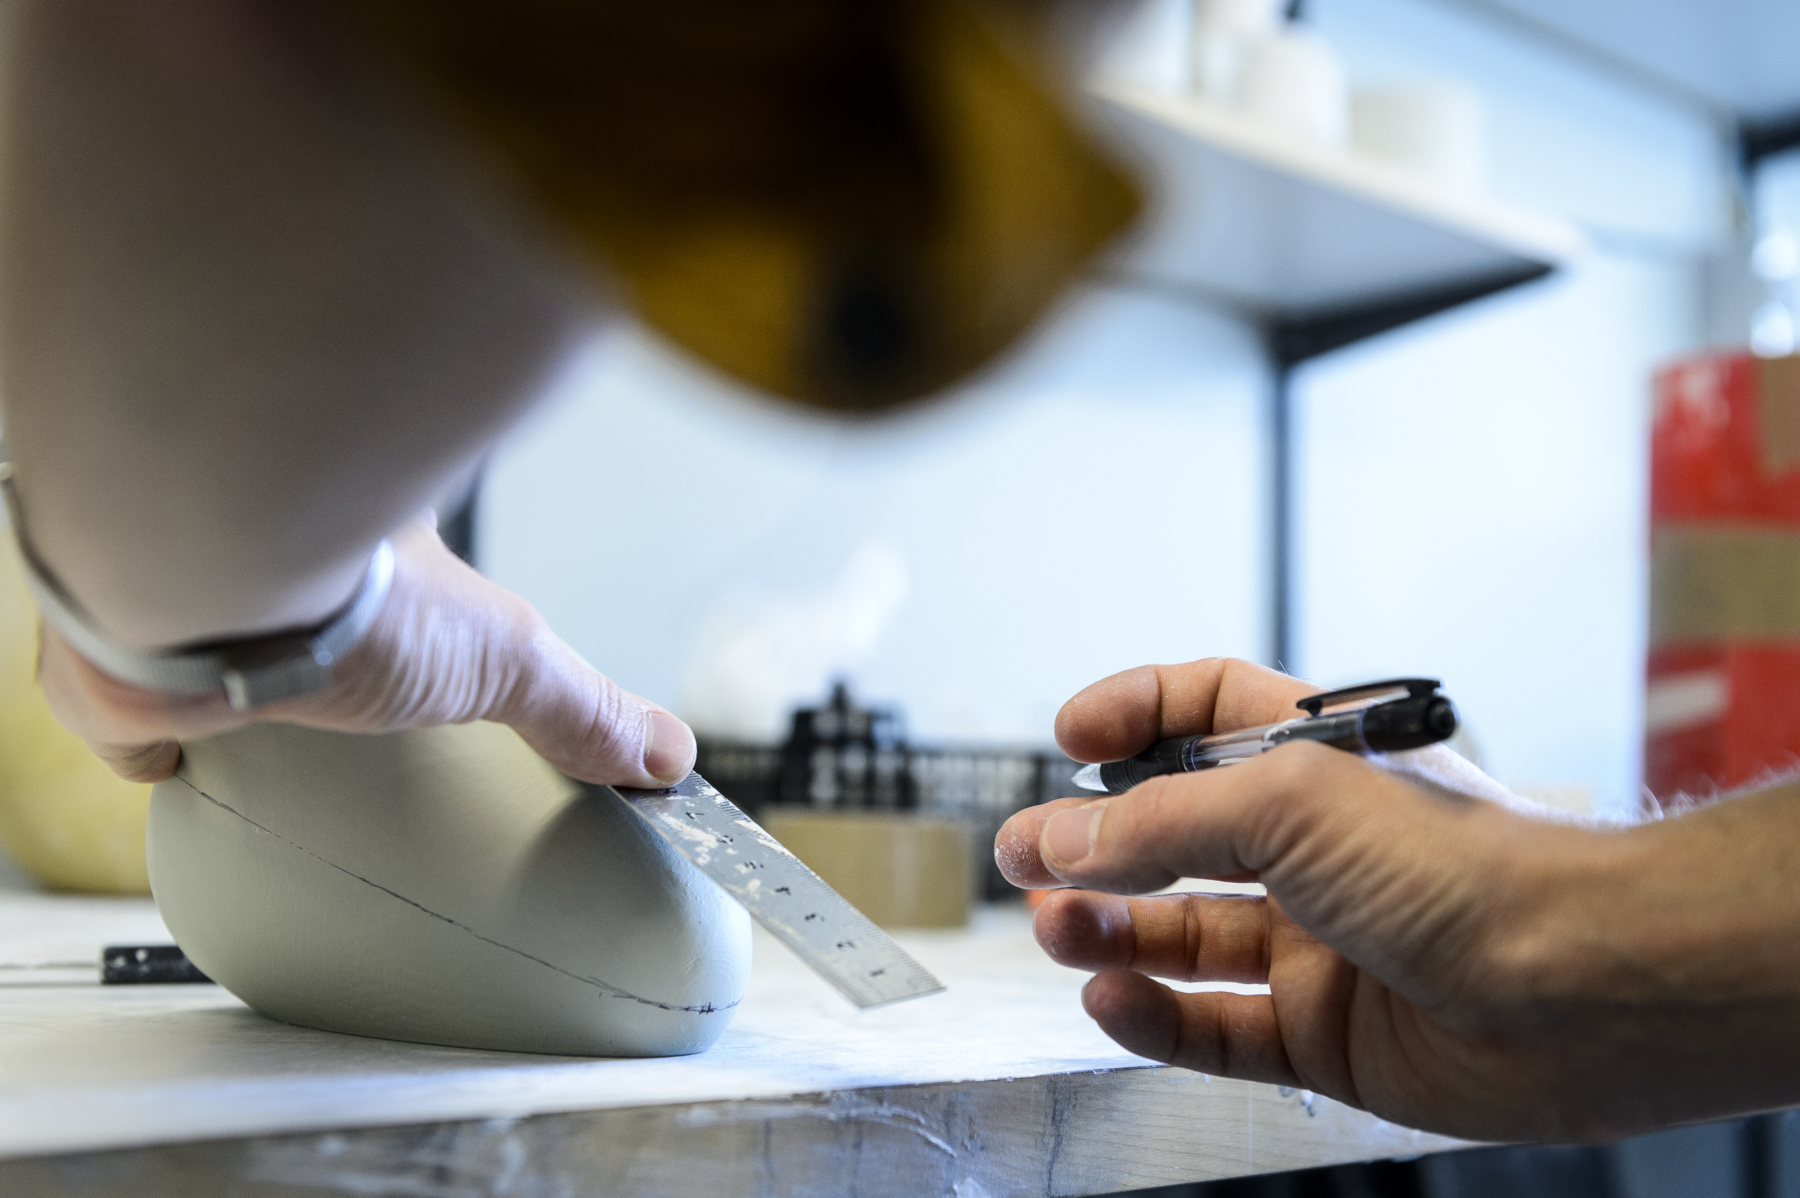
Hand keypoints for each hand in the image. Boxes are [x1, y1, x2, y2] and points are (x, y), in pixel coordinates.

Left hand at [37, 517, 695, 787]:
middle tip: (342, 706)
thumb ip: (581, 706)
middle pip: (288, 598)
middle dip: (308, 645)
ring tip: (267, 749)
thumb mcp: (504, 654)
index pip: (385, 557)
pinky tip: (188, 764)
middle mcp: (261, 557)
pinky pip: (127, 705)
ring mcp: (182, 606)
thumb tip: (665, 753)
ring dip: (229, 687)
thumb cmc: (350, 590)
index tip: (414, 632)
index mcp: (359, 535)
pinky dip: (156, 742)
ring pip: (202, 644)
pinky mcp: (116, 662)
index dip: (402, 589)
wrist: (208, 591)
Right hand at [996, 658, 1799, 1141]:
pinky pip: (1215, 1027)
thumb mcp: (1286, 802)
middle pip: (1177, 838)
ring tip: (1057, 930)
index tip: (1072, 733)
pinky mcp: (1324, 1035)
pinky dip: (1155, 1016)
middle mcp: (1316, 852)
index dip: (1138, 714)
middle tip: (1021, 857)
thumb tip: (1057, 836)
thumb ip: (1158, 823)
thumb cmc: (1465, 865)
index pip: (1210, 713)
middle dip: (1094, 845)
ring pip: (1184, 938)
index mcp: (1318, 765)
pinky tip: (1111, 999)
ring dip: (1110, 931)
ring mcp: (1318, 946)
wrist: (1579, 986)